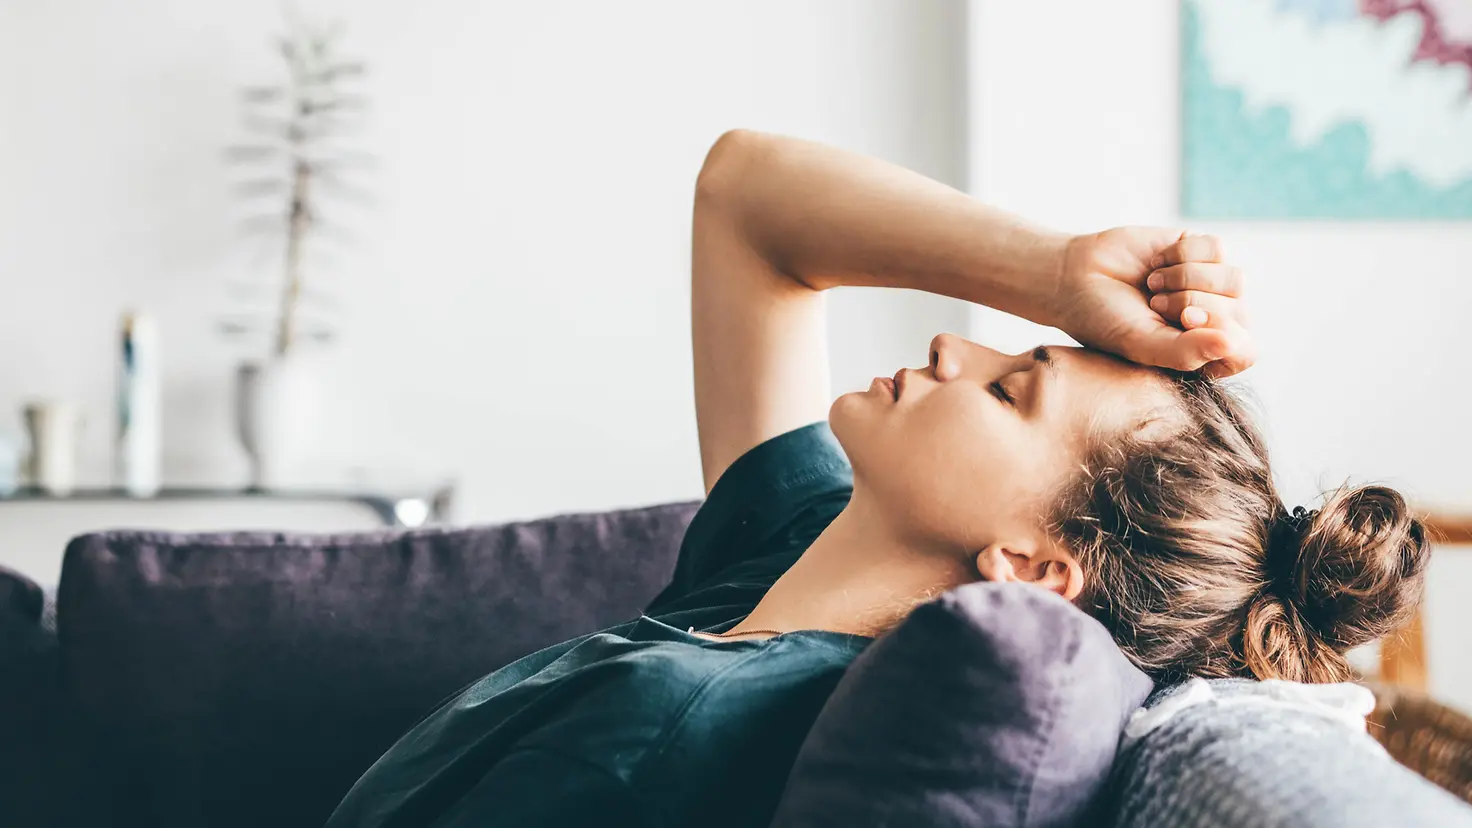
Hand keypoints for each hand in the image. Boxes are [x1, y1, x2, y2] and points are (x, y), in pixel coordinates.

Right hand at [1050, 227, 1254, 377]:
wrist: (1075, 276)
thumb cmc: (1105, 321)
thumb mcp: (1142, 345)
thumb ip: (1187, 352)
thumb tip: (1233, 343)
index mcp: (1202, 354)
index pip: (1243, 351)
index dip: (1220, 334)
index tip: (1183, 321)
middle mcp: (1214, 321)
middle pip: (1239, 312)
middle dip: (1191, 303)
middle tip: (1154, 304)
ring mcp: (1211, 285)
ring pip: (1234, 279)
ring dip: (1186, 279)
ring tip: (1153, 285)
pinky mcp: (1201, 251)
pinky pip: (1217, 248)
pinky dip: (1182, 254)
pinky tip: (1158, 263)